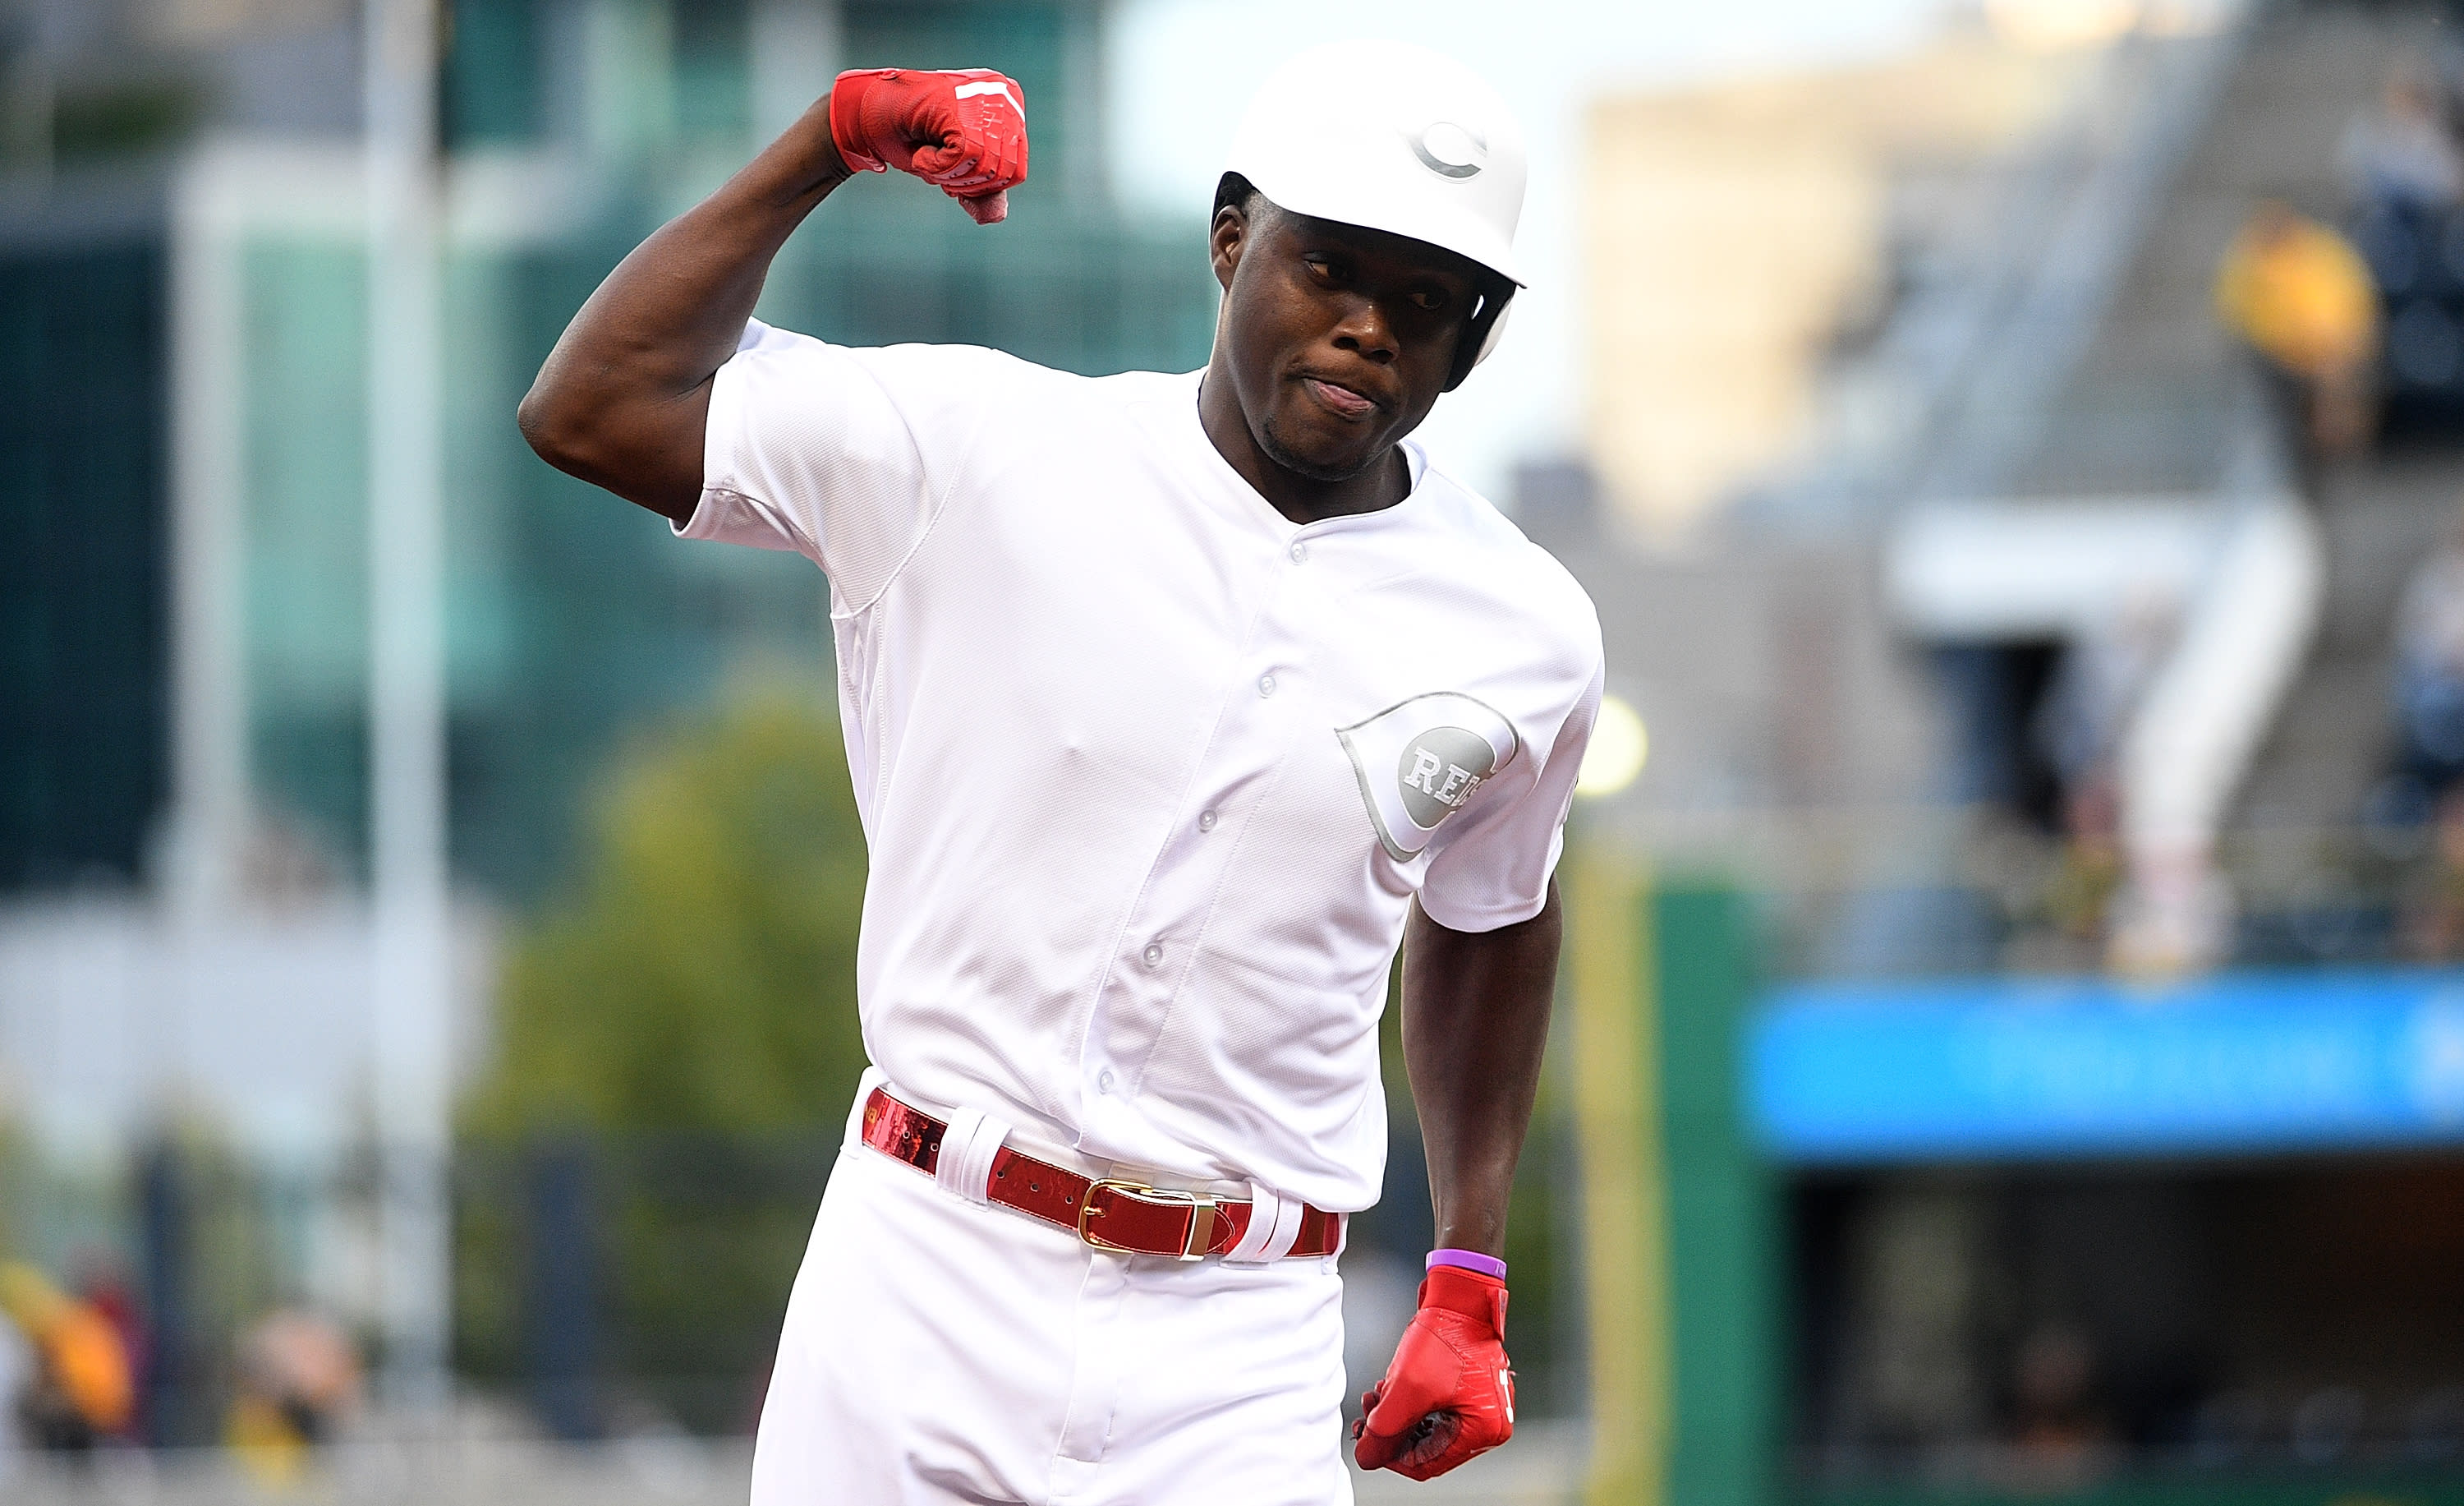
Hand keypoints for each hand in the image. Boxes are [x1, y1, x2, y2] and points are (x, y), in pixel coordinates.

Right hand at [828, 67, 1028, 223]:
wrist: (867, 119)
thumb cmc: (910, 139)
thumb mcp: (954, 172)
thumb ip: (980, 193)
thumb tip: (996, 217)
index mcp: (1008, 107)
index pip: (1015, 171)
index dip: (981, 186)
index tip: (953, 171)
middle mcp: (1000, 93)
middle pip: (1004, 170)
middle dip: (966, 183)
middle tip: (938, 165)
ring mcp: (980, 94)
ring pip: (985, 163)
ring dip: (950, 175)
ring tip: (929, 156)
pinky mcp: (957, 102)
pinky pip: (964, 154)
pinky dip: (938, 167)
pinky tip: (922, 152)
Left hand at [1350, 1265, 1514, 1479]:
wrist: (1460, 1294)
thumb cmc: (1445, 1335)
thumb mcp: (1408, 1387)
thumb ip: (1384, 1427)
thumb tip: (1367, 1457)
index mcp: (1484, 1430)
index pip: (1428, 1463)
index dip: (1390, 1455)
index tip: (1366, 1436)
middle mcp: (1491, 1424)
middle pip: (1428, 1447)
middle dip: (1392, 1430)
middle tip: (1367, 1411)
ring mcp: (1483, 1407)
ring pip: (1429, 1428)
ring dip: (1399, 1416)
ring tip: (1376, 1394)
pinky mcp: (1473, 1391)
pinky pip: (1438, 1411)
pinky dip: (1413, 1404)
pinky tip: (1391, 1387)